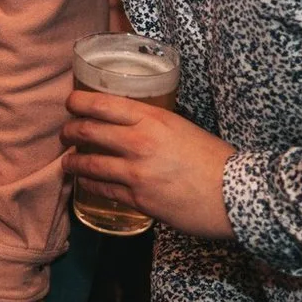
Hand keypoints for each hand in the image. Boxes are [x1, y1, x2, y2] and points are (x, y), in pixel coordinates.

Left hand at [64, 89, 237, 241]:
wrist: (236, 194)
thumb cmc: (214, 159)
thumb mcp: (181, 127)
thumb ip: (153, 125)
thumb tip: (130, 125)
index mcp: (152, 119)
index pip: (102, 104)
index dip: (78, 102)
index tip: (70, 103)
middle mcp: (139, 142)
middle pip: (87, 130)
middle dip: (69, 131)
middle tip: (65, 134)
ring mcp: (136, 172)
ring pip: (89, 163)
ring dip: (73, 162)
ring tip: (68, 162)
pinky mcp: (139, 199)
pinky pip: (103, 189)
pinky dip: (90, 184)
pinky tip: (86, 183)